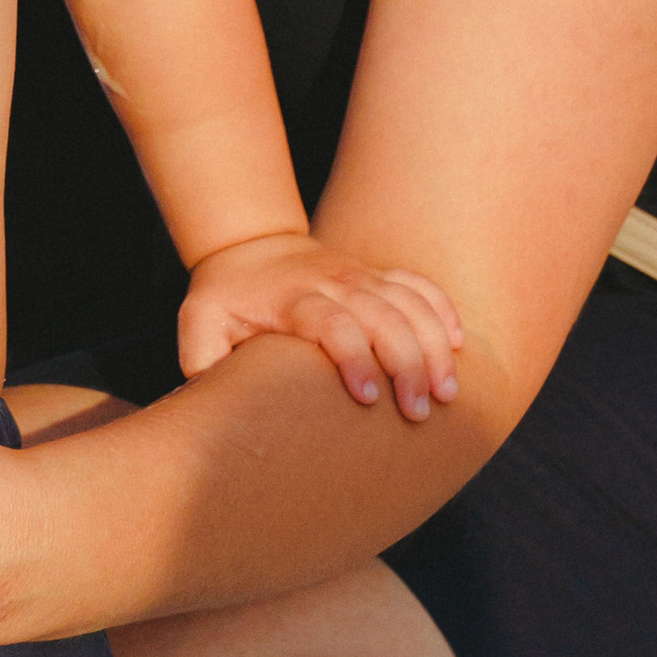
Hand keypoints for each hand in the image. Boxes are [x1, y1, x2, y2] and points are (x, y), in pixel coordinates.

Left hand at [180, 233, 462, 423]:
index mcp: (293, 298)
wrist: (249, 244)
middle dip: (407, 364)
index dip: (354, 358)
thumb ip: (202, 361)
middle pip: (383, 316)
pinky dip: (443, 310)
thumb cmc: (225, 297)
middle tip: (418, 413)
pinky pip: (420, 285)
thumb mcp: (198, 323)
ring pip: (410, 303)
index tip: (368, 399)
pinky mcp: (377, 275)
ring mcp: (361, 275)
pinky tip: (459, 345)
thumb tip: (213, 403)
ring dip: (434, 345)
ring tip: (447, 393)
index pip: (333, 323)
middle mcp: (334, 282)